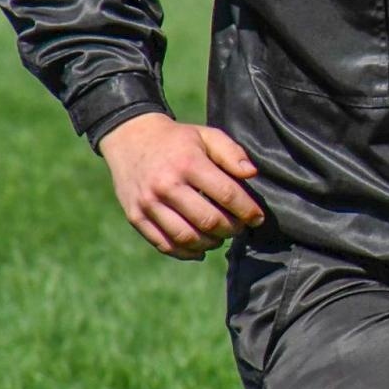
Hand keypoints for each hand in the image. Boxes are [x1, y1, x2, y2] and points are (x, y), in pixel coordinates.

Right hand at [98, 113, 264, 260]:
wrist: (130, 138)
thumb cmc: (177, 140)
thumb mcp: (206, 135)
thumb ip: (231, 153)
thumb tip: (252, 174)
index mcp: (188, 163)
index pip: (226, 194)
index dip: (247, 210)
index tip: (258, 218)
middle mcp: (166, 185)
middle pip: (208, 220)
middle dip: (231, 229)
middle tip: (239, 227)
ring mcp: (148, 204)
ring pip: (187, 237)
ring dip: (210, 243)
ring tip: (220, 237)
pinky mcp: (135, 217)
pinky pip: (164, 244)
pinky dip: (186, 252)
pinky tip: (200, 249)